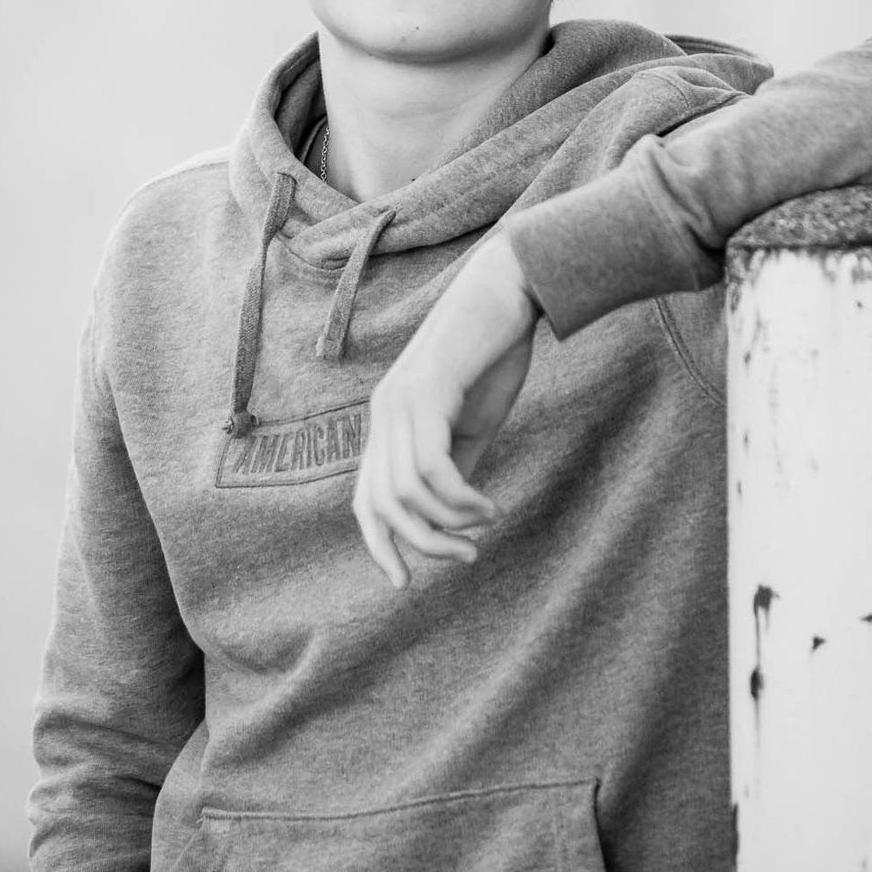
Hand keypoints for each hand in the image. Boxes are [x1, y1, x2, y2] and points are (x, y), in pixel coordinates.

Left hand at [351, 238, 540, 589]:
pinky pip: (433, 467)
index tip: (404, 582)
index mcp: (388, 421)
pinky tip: (487, 504)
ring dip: (448, 523)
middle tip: (466, 555)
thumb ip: (456, 466)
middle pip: (382, 505)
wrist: (507, 290)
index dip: (379, 544)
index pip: (364, 499)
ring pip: (407, 492)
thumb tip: (451, 519)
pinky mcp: (429, 391)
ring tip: (483, 523)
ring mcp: (402, 400)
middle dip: (423, 544)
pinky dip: (460, 498)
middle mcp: (384, 413)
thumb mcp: (471, 423)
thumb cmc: (492, 355)